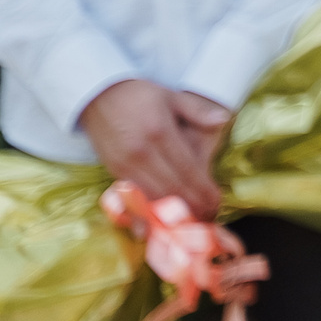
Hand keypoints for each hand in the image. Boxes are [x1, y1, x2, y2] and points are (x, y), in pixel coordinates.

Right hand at [81, 78, 223, 219]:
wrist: (96, 95)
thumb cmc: (138, 95)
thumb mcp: (171, 96)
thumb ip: (198, 111)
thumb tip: (224, 119)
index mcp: (160, 133)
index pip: (188, 170)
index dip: (204, 190)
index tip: (217, 202)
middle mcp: (142, 153)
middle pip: (172, 190)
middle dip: (193, 207)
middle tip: (209, 217)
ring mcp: (125, 165)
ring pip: (153, 199)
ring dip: (173, 215)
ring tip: (191, 224)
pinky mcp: (113, 172)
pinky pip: (133, 199)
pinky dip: (148, 214)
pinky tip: (159, 225)